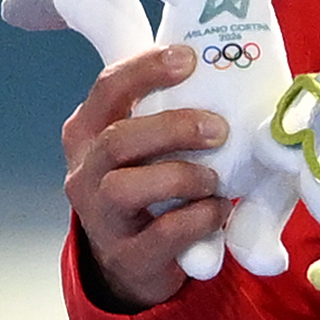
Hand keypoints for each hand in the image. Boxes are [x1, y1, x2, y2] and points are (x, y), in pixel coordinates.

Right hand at [61, 45, 231, 311]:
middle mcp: (85, 171)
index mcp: (89, 131)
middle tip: (219, 128)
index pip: (108, 88)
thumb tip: (233, 63)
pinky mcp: (126, 255)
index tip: (189, 58)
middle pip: (117, 139)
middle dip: (173, 127)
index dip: (146, 70)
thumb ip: (168, 107)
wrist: (133, 261)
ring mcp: (100, 217)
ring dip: (183, 176)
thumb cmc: (149, 181)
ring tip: (216, 179)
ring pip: (128, 187)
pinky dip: (198, 218)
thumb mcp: (144, 143)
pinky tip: (217, 210)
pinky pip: (162, 232)